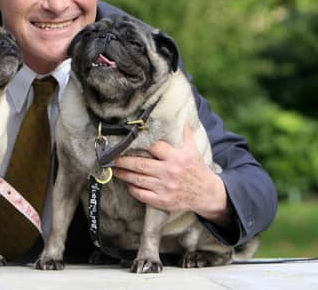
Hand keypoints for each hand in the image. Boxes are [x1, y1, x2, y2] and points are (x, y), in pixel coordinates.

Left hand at [112, 123, 231, 226]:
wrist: (207, 194)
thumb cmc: (196, 168)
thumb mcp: (193, 149)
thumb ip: (184, 133)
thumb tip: (181, 116)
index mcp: (177, 157)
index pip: (155, 147)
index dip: (140, 143)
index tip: (126, 140)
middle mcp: (170, 172)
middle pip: (140, 164)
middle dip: (123, 160)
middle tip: (111, 157)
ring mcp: (165, 187)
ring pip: (138, 179)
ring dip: (123, 174)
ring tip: (113, 169)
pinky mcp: (163, 201)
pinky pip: (142, 195)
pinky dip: (133, 189)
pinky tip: (127, 184)